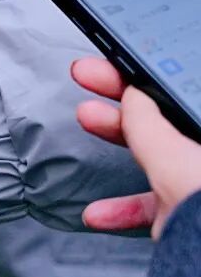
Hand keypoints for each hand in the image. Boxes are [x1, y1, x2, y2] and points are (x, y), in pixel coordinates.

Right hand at [73, 57, 200, 237]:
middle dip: (126, 96)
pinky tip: (99, 214)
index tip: (115, 56)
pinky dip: (126, 208)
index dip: (147, 68)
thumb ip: (149, 127)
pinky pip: (159, 204)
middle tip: (87, 75)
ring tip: (86, 118)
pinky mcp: (196, 220)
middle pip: (171, 115)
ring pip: (163, 153)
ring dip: (118, 138)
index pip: (185, 87)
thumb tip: (133, 97)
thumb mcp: (179, 162)